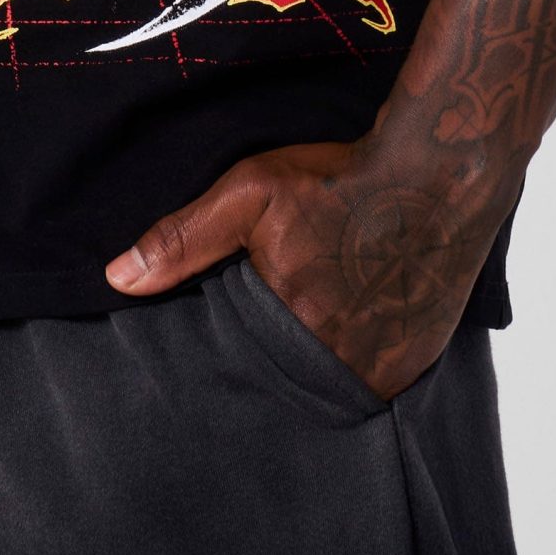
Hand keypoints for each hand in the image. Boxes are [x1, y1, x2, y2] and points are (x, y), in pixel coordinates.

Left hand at [104, 134, 506, 399]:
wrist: (439, 173)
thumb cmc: (340, 177)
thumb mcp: (250, 192)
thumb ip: (183, 240)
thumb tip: (116, 277)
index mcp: (285, 327)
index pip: (236, 359)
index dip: (236, 332)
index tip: (248, 298)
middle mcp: (334, 364)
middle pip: (282, 373)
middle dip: (277, 345)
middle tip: (292, 293)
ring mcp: (380, 370)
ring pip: (326, 381)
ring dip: (318, 353)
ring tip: (326, 299)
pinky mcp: (413, 367)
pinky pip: (369, 380)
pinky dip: (358, 355)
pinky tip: (357, 310)